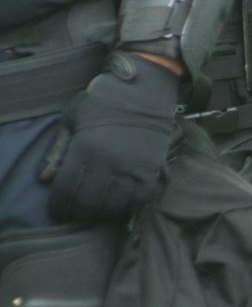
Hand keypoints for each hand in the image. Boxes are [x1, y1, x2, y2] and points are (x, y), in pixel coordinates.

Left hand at [40, 51, 180, 221]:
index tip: (58, 210)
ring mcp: (133, 168)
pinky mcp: (152, 171)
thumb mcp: (71, 120)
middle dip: (77, 213)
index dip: (59, 206)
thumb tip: (45, 180)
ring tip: (95, 211)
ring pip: (113, 206)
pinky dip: (126, 207)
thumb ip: (57, 151)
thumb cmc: (103, 102)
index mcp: (86, 148)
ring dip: (101, 213)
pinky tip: (117, 204)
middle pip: (89, 203)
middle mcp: (110, 161)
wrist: (144, 91)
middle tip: (74, 215)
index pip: (66, 190)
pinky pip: (137, 201)